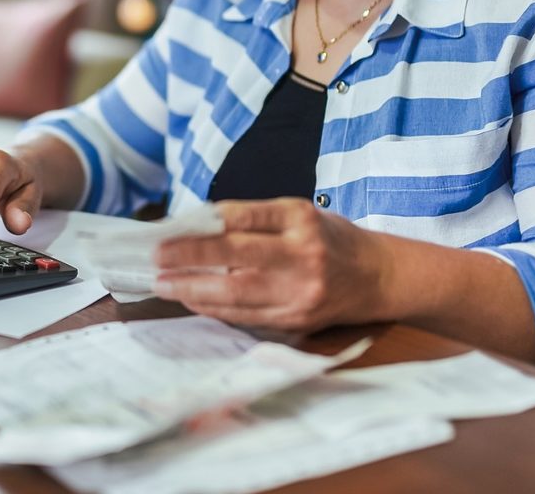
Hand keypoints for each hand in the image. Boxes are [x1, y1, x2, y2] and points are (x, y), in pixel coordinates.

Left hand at [151, 198, 388, 331]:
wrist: (377, 277)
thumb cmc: (329, 238)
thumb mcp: (298, 214)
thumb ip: (252, 219)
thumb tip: (195, 227)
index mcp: (301, 219)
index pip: (244, 218)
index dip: (203, 225)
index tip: (169, 229)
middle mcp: (303, 255)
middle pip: (237, 258)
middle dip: (190, 259)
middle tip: (157, 257)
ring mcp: (300, 292)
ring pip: (236, 294)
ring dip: (193, 290)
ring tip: (164, 283)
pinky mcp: (296, 320)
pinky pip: (245, 316)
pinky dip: (214, 308)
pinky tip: (191, 299)